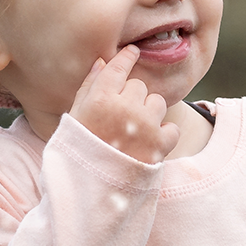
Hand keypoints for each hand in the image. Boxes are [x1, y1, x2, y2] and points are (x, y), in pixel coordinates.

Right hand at [70, 46, 179, 164]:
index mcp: (99, 100)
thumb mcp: (74, 118)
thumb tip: (101, 62)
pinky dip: (163, 135)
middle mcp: (124, 108)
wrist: (91, 193)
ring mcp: (144, 126)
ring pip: (157, 102)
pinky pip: (171, 127)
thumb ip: (88, 88)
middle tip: (120, 118)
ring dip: (149, 113)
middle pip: (138, 86)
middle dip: (132, 97)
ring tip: (133, 133)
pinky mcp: (161, 145)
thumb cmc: (78, 153)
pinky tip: (147, 146)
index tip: (132, 52)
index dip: (126, 57)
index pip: (118, 67)